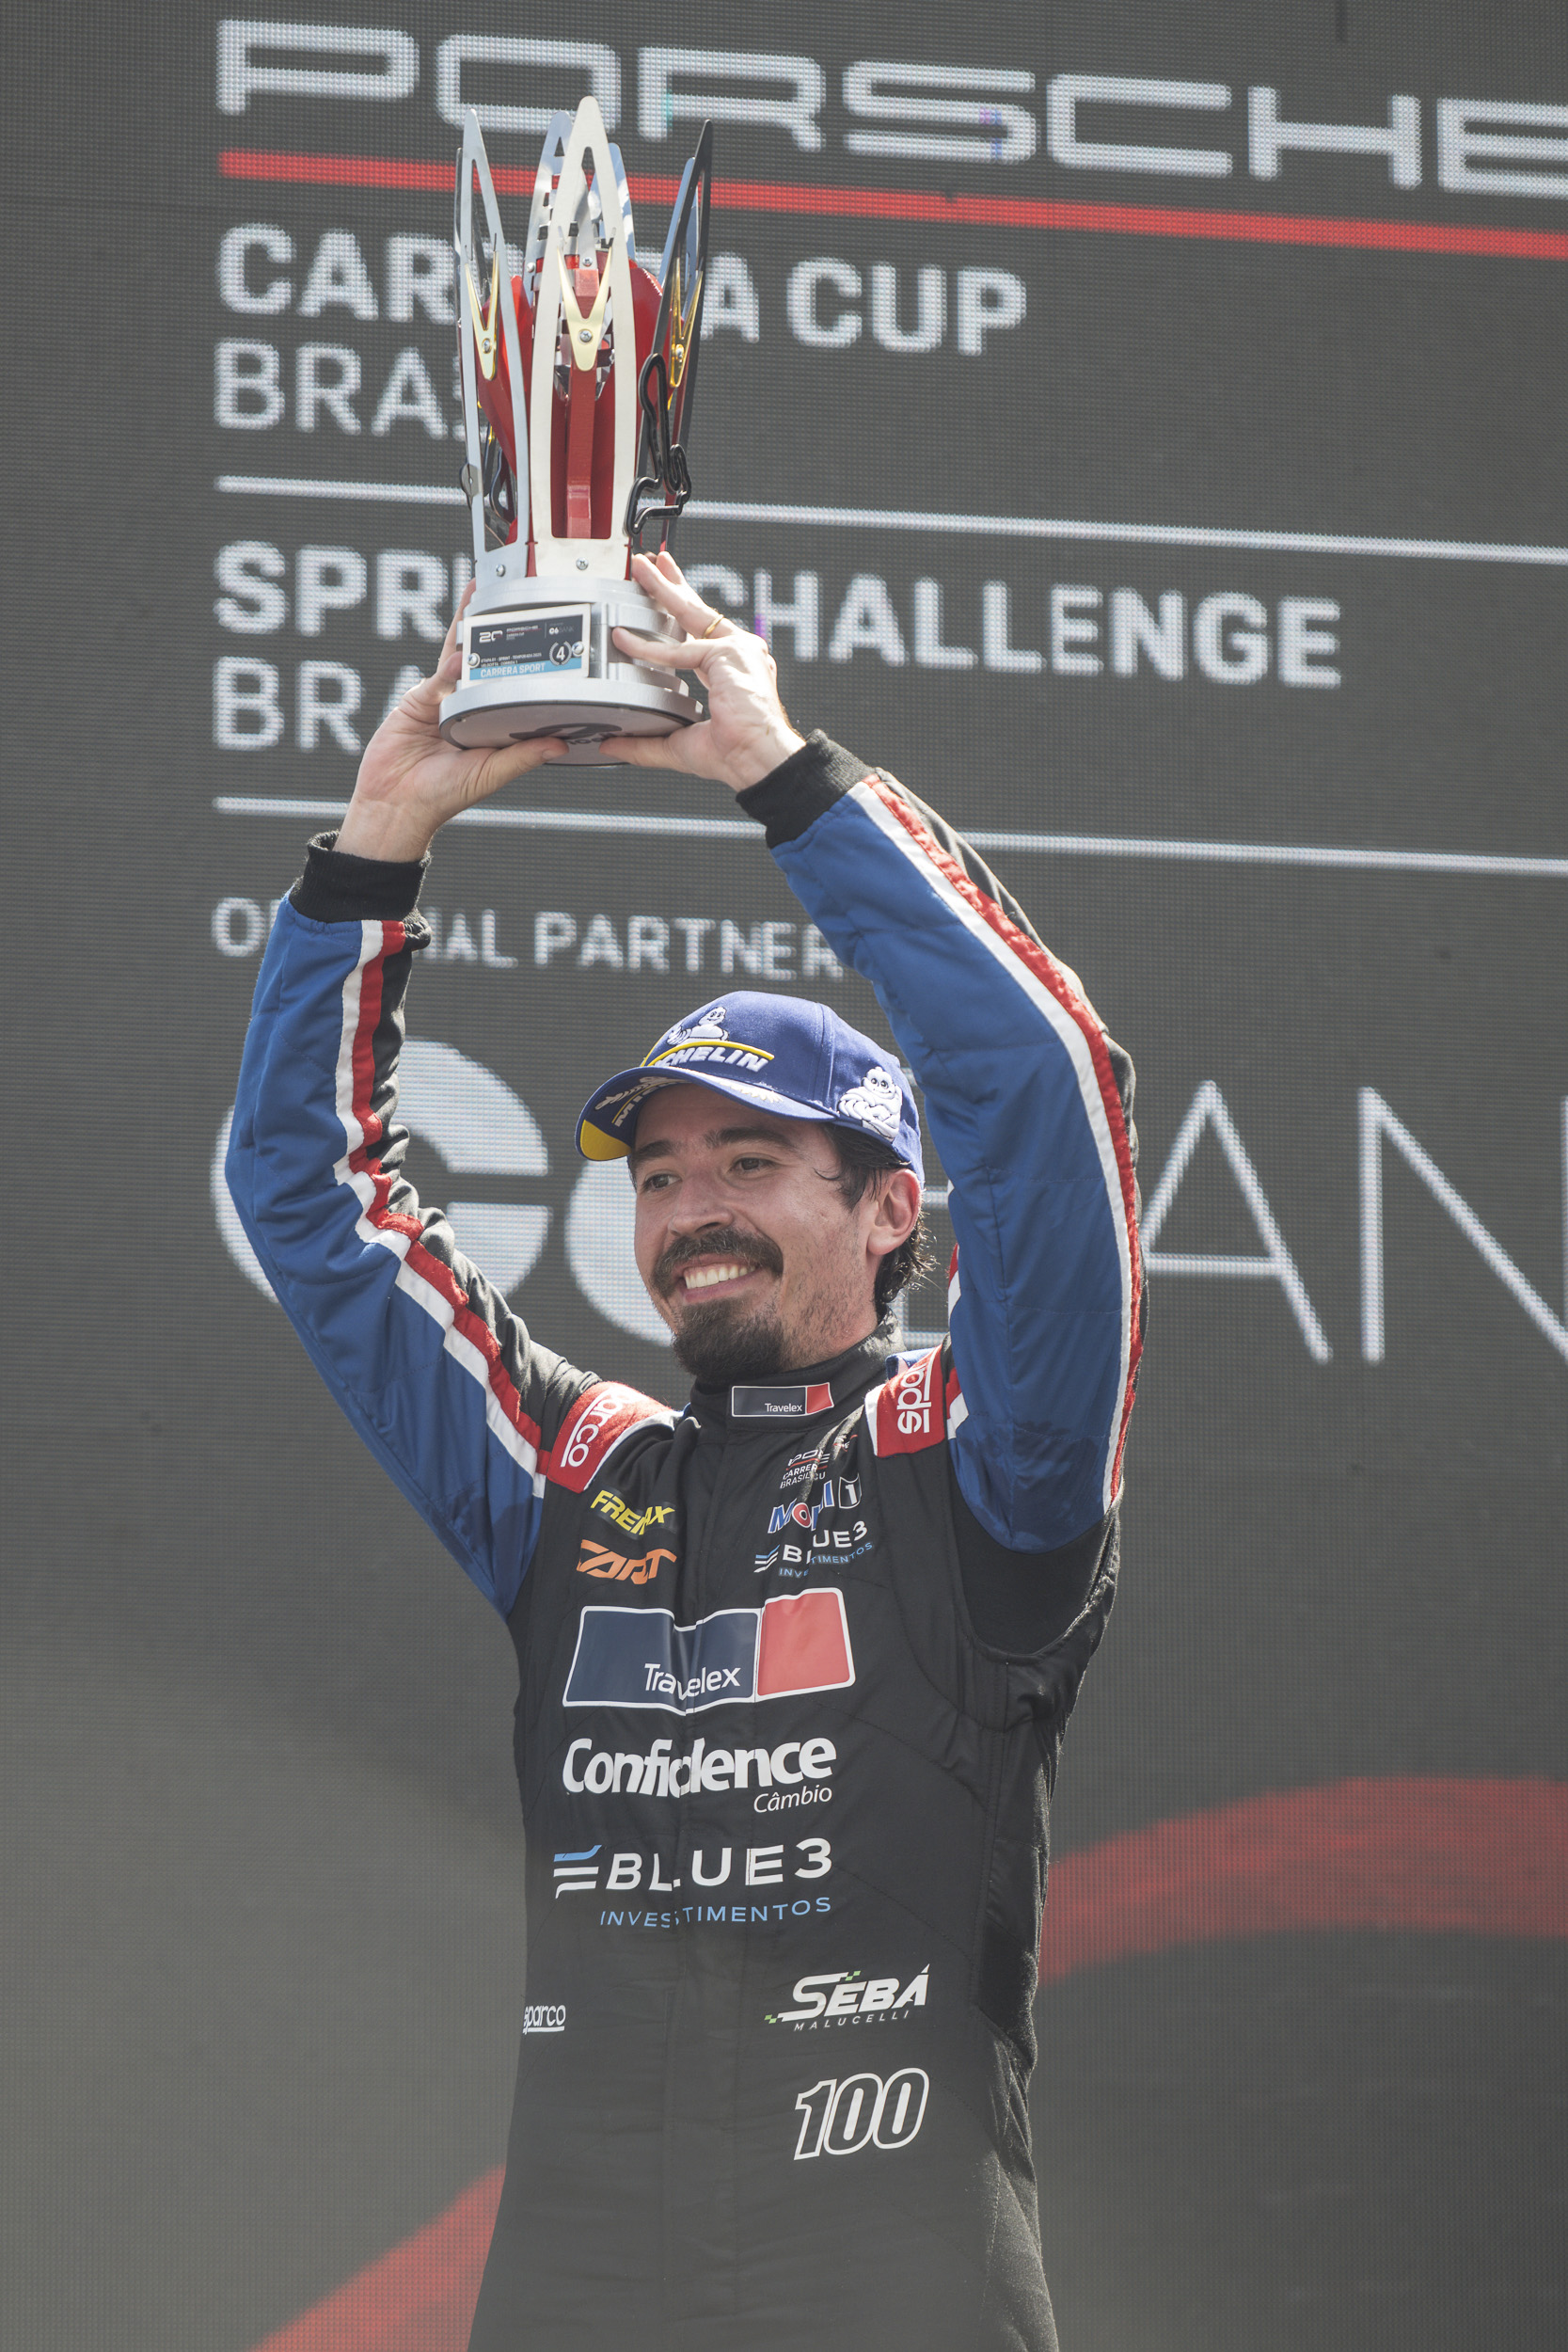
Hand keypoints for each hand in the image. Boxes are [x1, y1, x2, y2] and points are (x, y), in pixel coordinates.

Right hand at [335, 582, 566, 861]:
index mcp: (493, 724)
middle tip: (514, 597)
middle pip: (485, 660)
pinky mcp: (420, 699)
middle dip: (497, 630)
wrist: (395, 804)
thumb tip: (560, 744)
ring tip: (482, 595)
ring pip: (459, 655)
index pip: (514, 686)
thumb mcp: (490, 775)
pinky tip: (459, 655)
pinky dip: (448, 664)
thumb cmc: (442, 797)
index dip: (527, 663)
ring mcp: (444, 699)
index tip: (548, 639)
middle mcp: (470, 707)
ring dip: (468, 626)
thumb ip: (523, 756)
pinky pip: (437, 675)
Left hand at [600, 551, 804, 793]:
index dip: (679, 612)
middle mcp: (739, 653)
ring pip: (690, 614)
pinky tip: (625, 641)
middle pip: (697, 611)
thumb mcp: (678, 746)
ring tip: (640, 571)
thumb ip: (643, 743)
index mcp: (732, 670)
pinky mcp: (730, 654)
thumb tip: (611, 745)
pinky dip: (649, 649)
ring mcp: (737, 650)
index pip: (701, 632)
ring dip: (661, 590)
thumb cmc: (735, 755)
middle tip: (649, 565)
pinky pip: (680, 651)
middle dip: (671, 584)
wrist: (760, 761)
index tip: (664, 593)